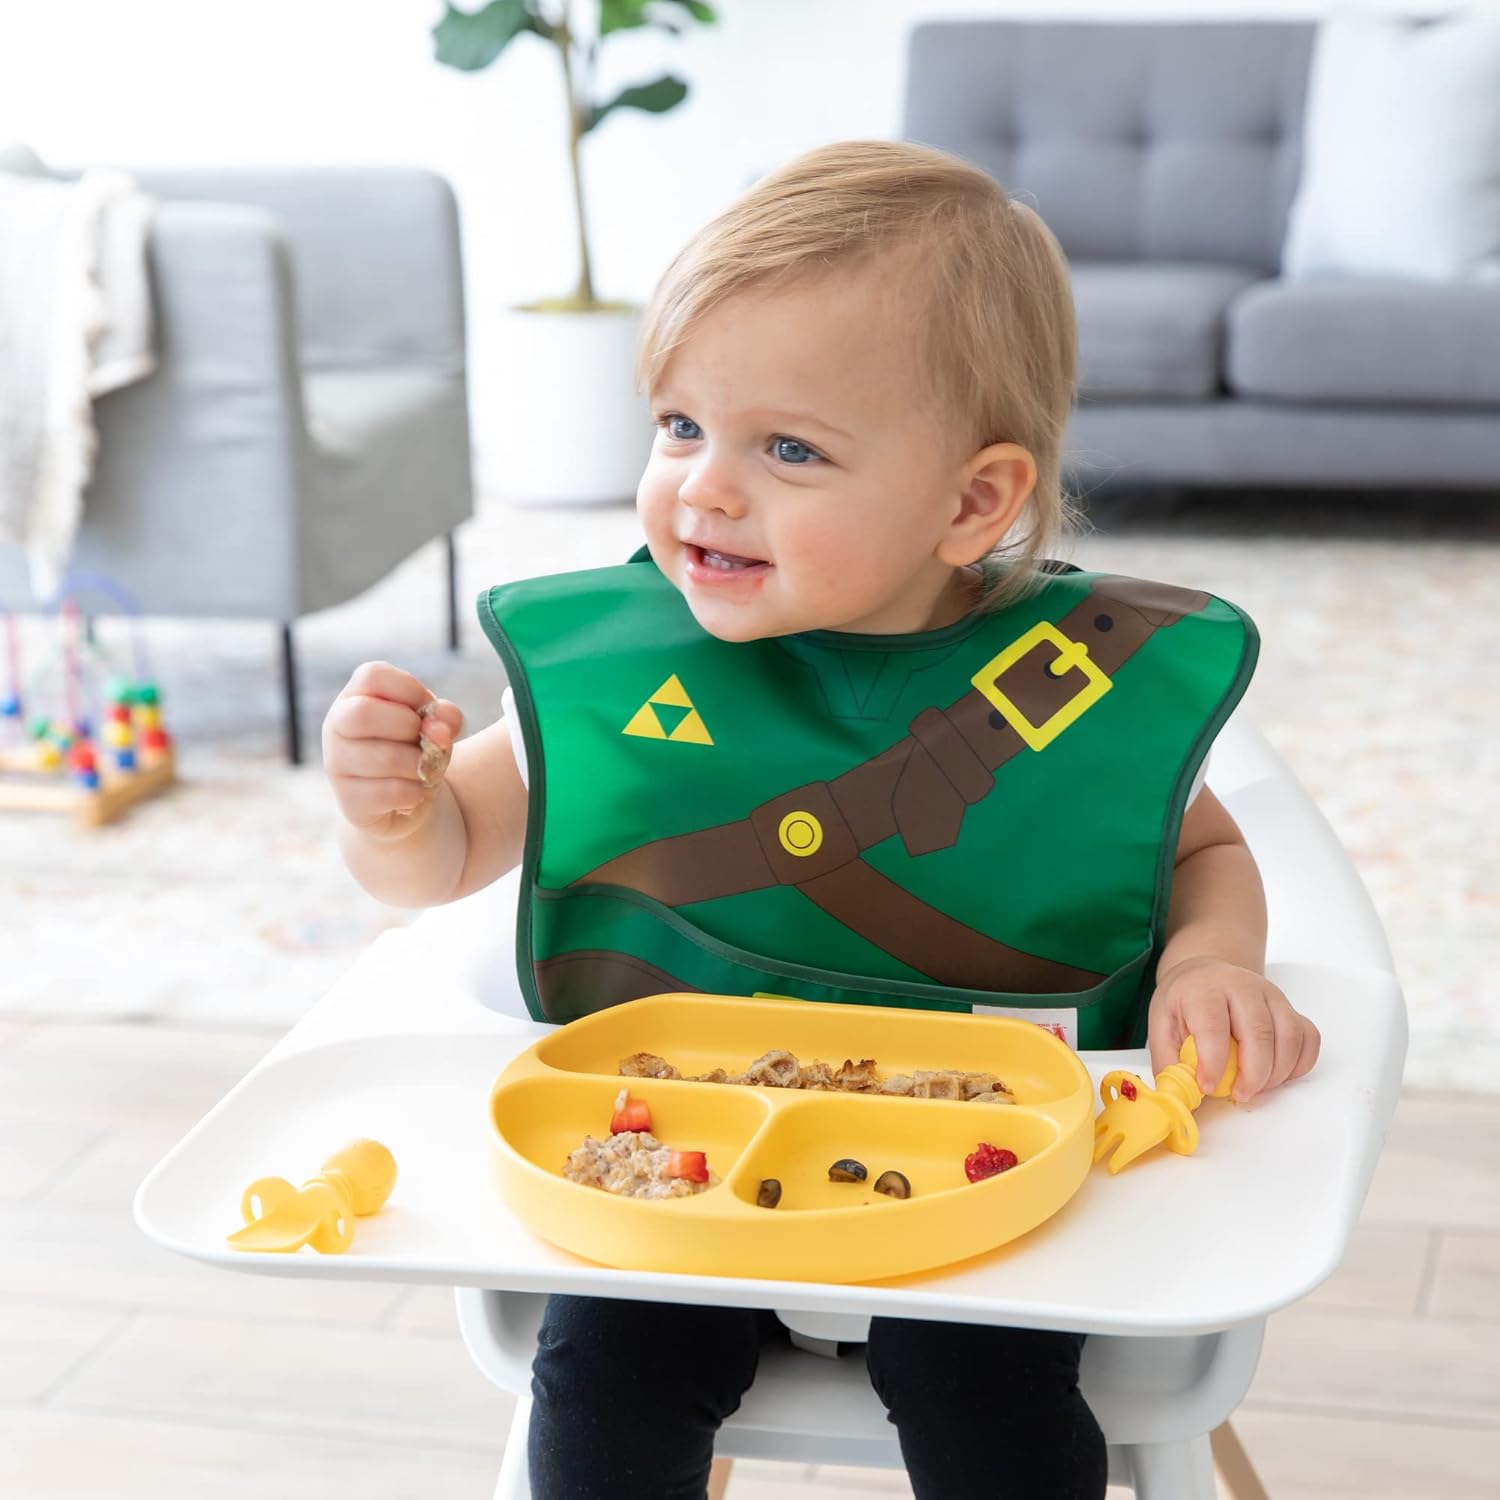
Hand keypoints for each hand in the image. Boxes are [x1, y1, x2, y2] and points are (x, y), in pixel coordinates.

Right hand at [322, 662, 464, 838]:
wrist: (404, 801)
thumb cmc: (417, 749)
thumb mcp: (437, 726)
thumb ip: (445, 717)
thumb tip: (439, 732)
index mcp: (356, 696)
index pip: (373, 675)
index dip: (410, 689)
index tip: (426, 709)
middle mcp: (337, 726)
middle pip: (362, 713)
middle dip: (407, 726)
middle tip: (420, 739)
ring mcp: (338, 764)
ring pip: (383, 758)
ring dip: (418, 765)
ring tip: (422, 769)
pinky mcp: (349, 800)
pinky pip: (389, 793)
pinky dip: (415, 793)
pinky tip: (414, 792)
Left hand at [1148, 956, 1319, 1103]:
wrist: (1206, 974)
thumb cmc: (1185, 1001)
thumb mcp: (1161, 1023)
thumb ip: (1167, 1059)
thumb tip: (1177, 1095)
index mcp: (1204, 990)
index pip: (1213, 1024)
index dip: (1214, 1061)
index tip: (1209, 1086)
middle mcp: (1242, 987)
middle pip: (1259, 1032)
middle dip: (1252, 1074)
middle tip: (1238, 1094)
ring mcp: (1271, 996)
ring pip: (1289, 1036)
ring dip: (1276, 1073)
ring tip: (1254, 1087)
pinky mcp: (1290, 1008)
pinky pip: (1308, 1038)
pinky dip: (1298, 1064)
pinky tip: (1276, 1075)